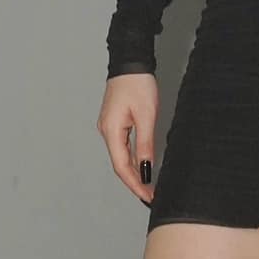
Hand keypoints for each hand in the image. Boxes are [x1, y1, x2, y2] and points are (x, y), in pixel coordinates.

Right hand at [98, 72, 158, 203]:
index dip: (135, 185)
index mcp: (111, 131)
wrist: (130, 62)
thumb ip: (145, 144)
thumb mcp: (146, 116)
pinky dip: (133, 159)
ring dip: (134, 172)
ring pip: (121, 156)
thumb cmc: (138, 84)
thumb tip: (146, 168)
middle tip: (151, 195)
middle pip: (120, 165)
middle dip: (135, 182)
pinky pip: (122, 146)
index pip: (122, 167)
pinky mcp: (115, 122)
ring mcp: (109, 127)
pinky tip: (143, 165)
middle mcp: (106, 131)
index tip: (148, 196)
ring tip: (149, 185)